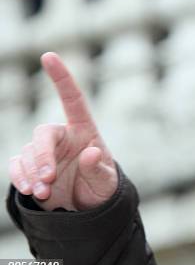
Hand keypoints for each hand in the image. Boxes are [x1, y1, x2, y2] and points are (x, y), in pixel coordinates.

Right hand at [8, 52, 117, 210]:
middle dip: (42, 156)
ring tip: (45, 193)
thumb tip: (91, 153)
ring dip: (33, 173)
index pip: (73, 99)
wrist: (86, 208)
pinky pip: (16, 166)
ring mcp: (43, 152)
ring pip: (28, 153)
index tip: (49, 56)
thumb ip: (99, 168)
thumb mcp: (107, 181)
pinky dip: (20, 178)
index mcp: (84, 130)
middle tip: (48, 179)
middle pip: (42, 134)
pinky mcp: (29, 168)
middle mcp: (61, 137)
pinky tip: (31, 191)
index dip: (61, 78)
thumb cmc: (102, 188)